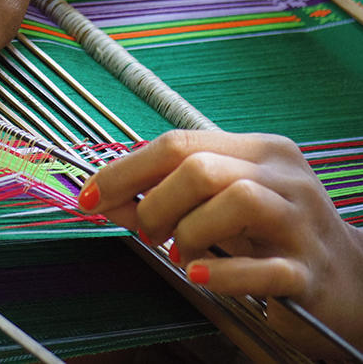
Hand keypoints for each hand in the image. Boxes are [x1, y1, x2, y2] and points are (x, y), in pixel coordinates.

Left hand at [77, 130, 362, 353]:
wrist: (350, 282)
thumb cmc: (270, 237)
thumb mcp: (214, 209)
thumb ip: (158, 200)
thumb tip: (98, 198)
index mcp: (256, 151)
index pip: (177, 143)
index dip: (124, 169)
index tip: (87, 195)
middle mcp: (282, 176)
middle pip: (199, 167)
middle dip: (154, 203)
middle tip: (149, 234)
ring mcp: (301, 221)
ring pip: (234, 200)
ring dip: (188, 231)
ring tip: (182, 253)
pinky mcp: (309, 270)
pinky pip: (263, 266)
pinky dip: (222, 272)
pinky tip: (198, 274)